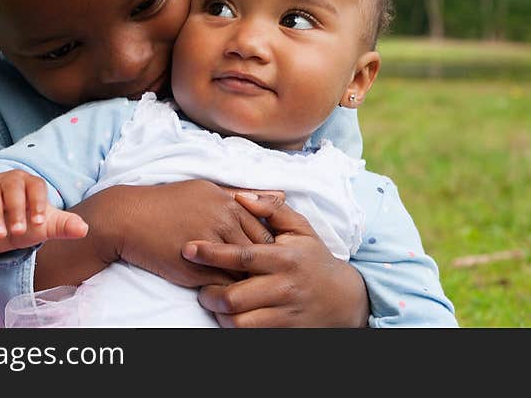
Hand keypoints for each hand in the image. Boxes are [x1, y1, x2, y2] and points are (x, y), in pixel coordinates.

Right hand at [0, 170, 87, 255]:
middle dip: (16, 210)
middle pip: (12, 188)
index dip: (38, 203)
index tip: (40, 223)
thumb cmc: (26, 222)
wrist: (1, 230)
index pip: (36, 186)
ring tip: (0, 235)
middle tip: (19, 232)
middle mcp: (9, 180)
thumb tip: (84, 229)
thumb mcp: (45, 226)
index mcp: (30, 183)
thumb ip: (64, 226)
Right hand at [34, 180, 277, 290]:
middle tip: (277, 278)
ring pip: (245, 269)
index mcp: (229, 202)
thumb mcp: (208, 190)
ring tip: (261, 290)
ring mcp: (210, 245)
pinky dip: (231, 290)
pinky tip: (235, 294)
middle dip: (269, 265)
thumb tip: (282, 194)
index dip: (272, 246)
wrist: (129, 217)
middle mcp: (224, 220)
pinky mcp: (195, 269)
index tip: (277, 258)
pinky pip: (224, 284)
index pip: (266, 229)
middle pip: (260, 250)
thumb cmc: (169, 203)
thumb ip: (245, 196)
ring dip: (253, 280)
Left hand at [182, 192, 369, 327]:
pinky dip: (233, 328)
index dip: (211, 253)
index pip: (242, 255)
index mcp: (284, 258)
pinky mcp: (284, 332)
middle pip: (233, 296)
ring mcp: (284, 313)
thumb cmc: (313, 259)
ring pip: (238, 322)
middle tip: (201, 288)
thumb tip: (240, 195)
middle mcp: (284, 287)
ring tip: (215, 303)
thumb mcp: (300, 228)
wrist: (343, 299)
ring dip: (219, 314)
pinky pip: (249, 336)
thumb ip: (271, 208)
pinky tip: (230, 316)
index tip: (187, 248)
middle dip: (208, 293)